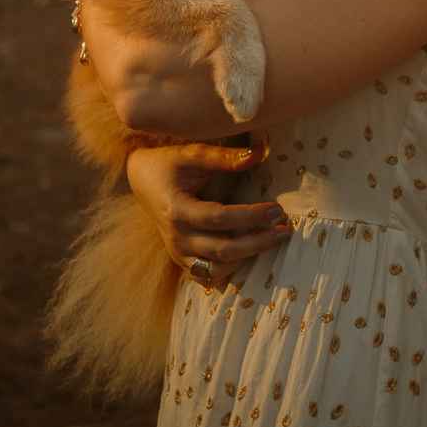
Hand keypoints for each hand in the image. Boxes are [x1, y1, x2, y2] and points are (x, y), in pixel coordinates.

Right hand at [124, 139, 290, 288]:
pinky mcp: (181, 259)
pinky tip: (252, 254)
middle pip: (223, 250)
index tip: (277, 209)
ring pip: (218, 268)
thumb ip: (224, 157)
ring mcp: (177, 252)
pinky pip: (208, 274)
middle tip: (285, 229)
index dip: (250, 216)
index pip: (219, 218)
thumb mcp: (192, 154)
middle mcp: (176, 238)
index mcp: (177, 210)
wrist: (141, 180)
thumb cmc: (167, 164)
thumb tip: (260, 152)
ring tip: (274, 238)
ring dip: (248, 257)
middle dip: (258, 242)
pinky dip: (231, 268)